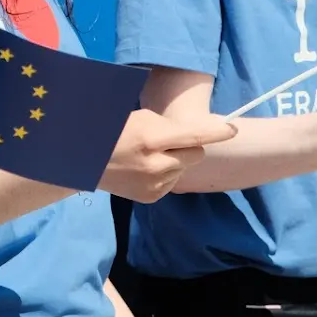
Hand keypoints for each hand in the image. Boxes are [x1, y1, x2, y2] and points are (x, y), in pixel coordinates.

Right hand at [97, 111, 237, 202]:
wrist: (84, 161)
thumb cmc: (113, 131)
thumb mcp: (140, 119)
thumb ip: (169, 127)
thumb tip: (198, 133)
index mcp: (151, 139)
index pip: (193, 137)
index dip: (216, 133)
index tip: (232, 129)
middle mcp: (155, 165)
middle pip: (195, 155)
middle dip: (189, 146)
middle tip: (169, 141)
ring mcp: (153, 184)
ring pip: (184, 169)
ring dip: (175, 161)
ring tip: (149, 156)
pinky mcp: (151, 197)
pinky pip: (172, 182)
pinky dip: (165, 174)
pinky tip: (144, 169)